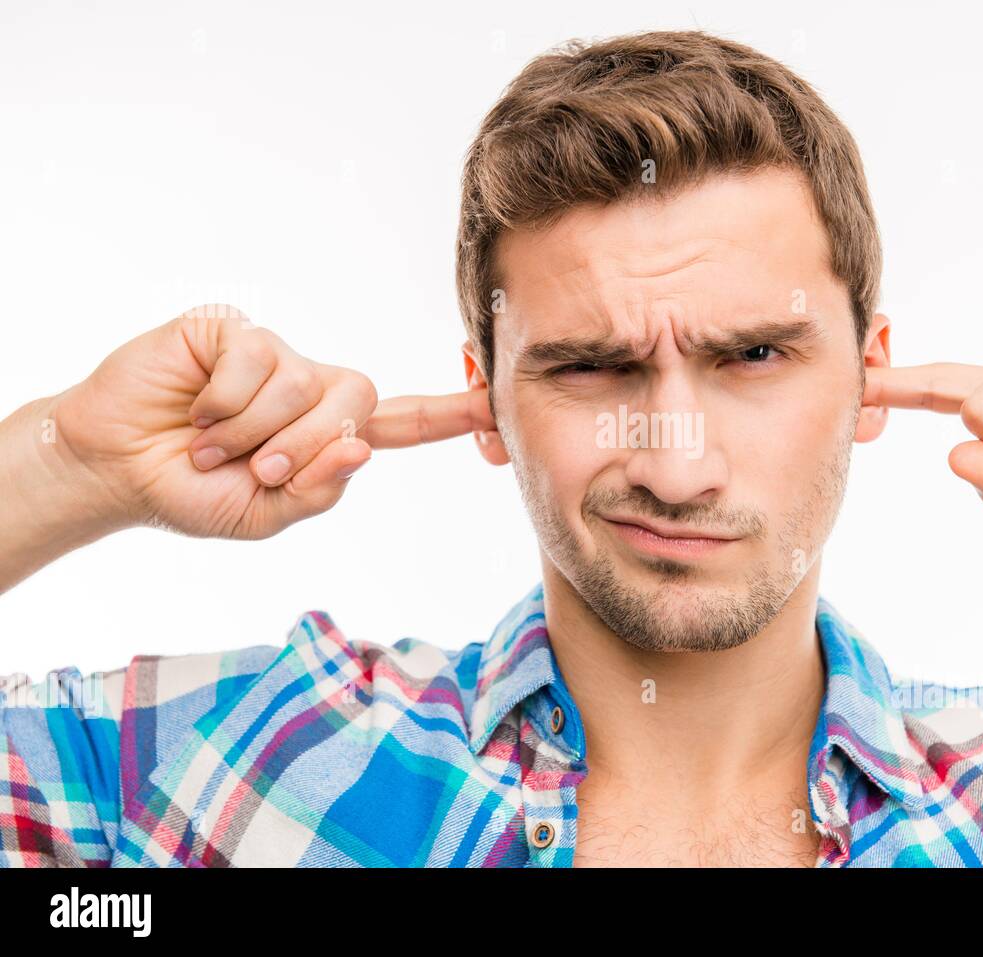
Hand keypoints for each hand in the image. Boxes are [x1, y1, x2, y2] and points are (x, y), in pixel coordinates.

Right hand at [47, 304, 490, 543]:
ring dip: (253, 430)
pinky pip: (255, 359)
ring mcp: (273, 356)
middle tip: (254, 468)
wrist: (114, 469)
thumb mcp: (260, 514)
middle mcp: (309, 387)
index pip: (399, 423)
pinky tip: (194, 408)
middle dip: (307, 446)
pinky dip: (223, 399)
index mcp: (327, 434)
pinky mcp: (232, 330)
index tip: (493, 407)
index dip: (446, 415)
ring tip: (210, 442)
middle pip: (357, 401)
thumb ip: (314, 491)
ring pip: (303, 383)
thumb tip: (360, 450)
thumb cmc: (190, 492)